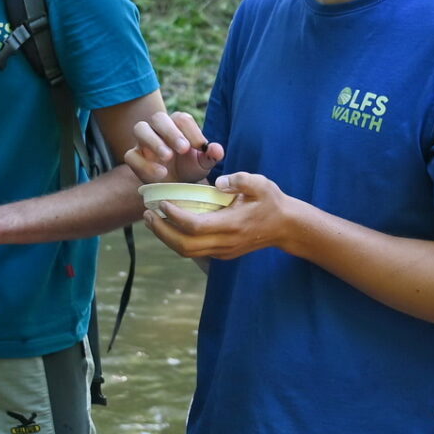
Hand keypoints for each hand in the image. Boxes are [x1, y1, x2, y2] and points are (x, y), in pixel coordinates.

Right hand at [126, 110, 224, 185]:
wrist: (175, 186)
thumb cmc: (190, 168)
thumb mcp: (203, 164)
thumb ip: (211, 155)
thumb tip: (217, 149)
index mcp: (177, 125)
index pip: (181, 118)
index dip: (191, 131)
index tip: (200, 147)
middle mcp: (158, 128)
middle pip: (158, 117)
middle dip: (171, 131)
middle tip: (183, 149)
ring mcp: (143, 142)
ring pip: (140, 128)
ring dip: (154, 141)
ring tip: (168, 156)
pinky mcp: (134, 157)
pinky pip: (131, 155)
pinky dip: (145, 164)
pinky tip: (161, 173)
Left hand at [143, 171, 293, 260]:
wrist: (286, 227)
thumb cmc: (272, 202)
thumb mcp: (261, 184)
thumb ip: (240, 180)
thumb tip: (218, 182)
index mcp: (232, 225)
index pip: (195, 226)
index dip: (174, 217)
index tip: (162, 203)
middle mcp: (225, 243)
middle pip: (184, 245)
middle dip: (162, 231)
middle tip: (147, 214)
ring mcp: (222, 251)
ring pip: (186, 252)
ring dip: (166, 238)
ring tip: (152, 220)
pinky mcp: (221, 254)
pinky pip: (193, 251)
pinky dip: (177, 240)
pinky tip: (168, 226)